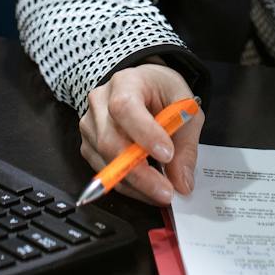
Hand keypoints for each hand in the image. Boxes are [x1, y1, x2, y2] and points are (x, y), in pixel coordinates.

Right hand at [79, 63, 204, 205]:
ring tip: (162, 192)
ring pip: (106, 161)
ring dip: (136, 184)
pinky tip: (148, 188)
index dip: (144, 133)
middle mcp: (100, 102)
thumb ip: (185, 144)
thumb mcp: (185, 108)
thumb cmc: (162, 93)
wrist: (143, 87)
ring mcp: (90, 125)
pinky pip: (104, 172)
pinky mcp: (88, 145)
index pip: (125, 107)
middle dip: (140, 173)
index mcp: (125, 82)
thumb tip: (182, 182)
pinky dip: (128, 186)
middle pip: (110, 141)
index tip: (166, 155)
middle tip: (167, 191)